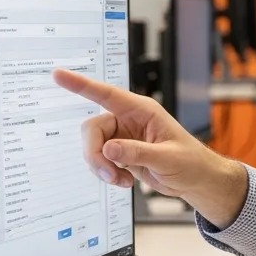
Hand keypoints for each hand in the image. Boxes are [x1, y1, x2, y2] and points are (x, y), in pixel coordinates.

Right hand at [52, 69, 248, 226]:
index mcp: (142, 111)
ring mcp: (123, 136)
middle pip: (93, 129)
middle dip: (95, 154)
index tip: (58, 75)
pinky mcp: (120, 152)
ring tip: (122, 180)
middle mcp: (129, 120)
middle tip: (110, 174)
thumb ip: (137, 153)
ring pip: (93, 146)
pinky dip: (107, 173)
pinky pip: (100, 160)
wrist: (196, 181)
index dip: (81, 85)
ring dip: (102, 167)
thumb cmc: (191, 163)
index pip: (107, 94)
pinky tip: (125, 181)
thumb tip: (109, 149)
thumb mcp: (167, 158)